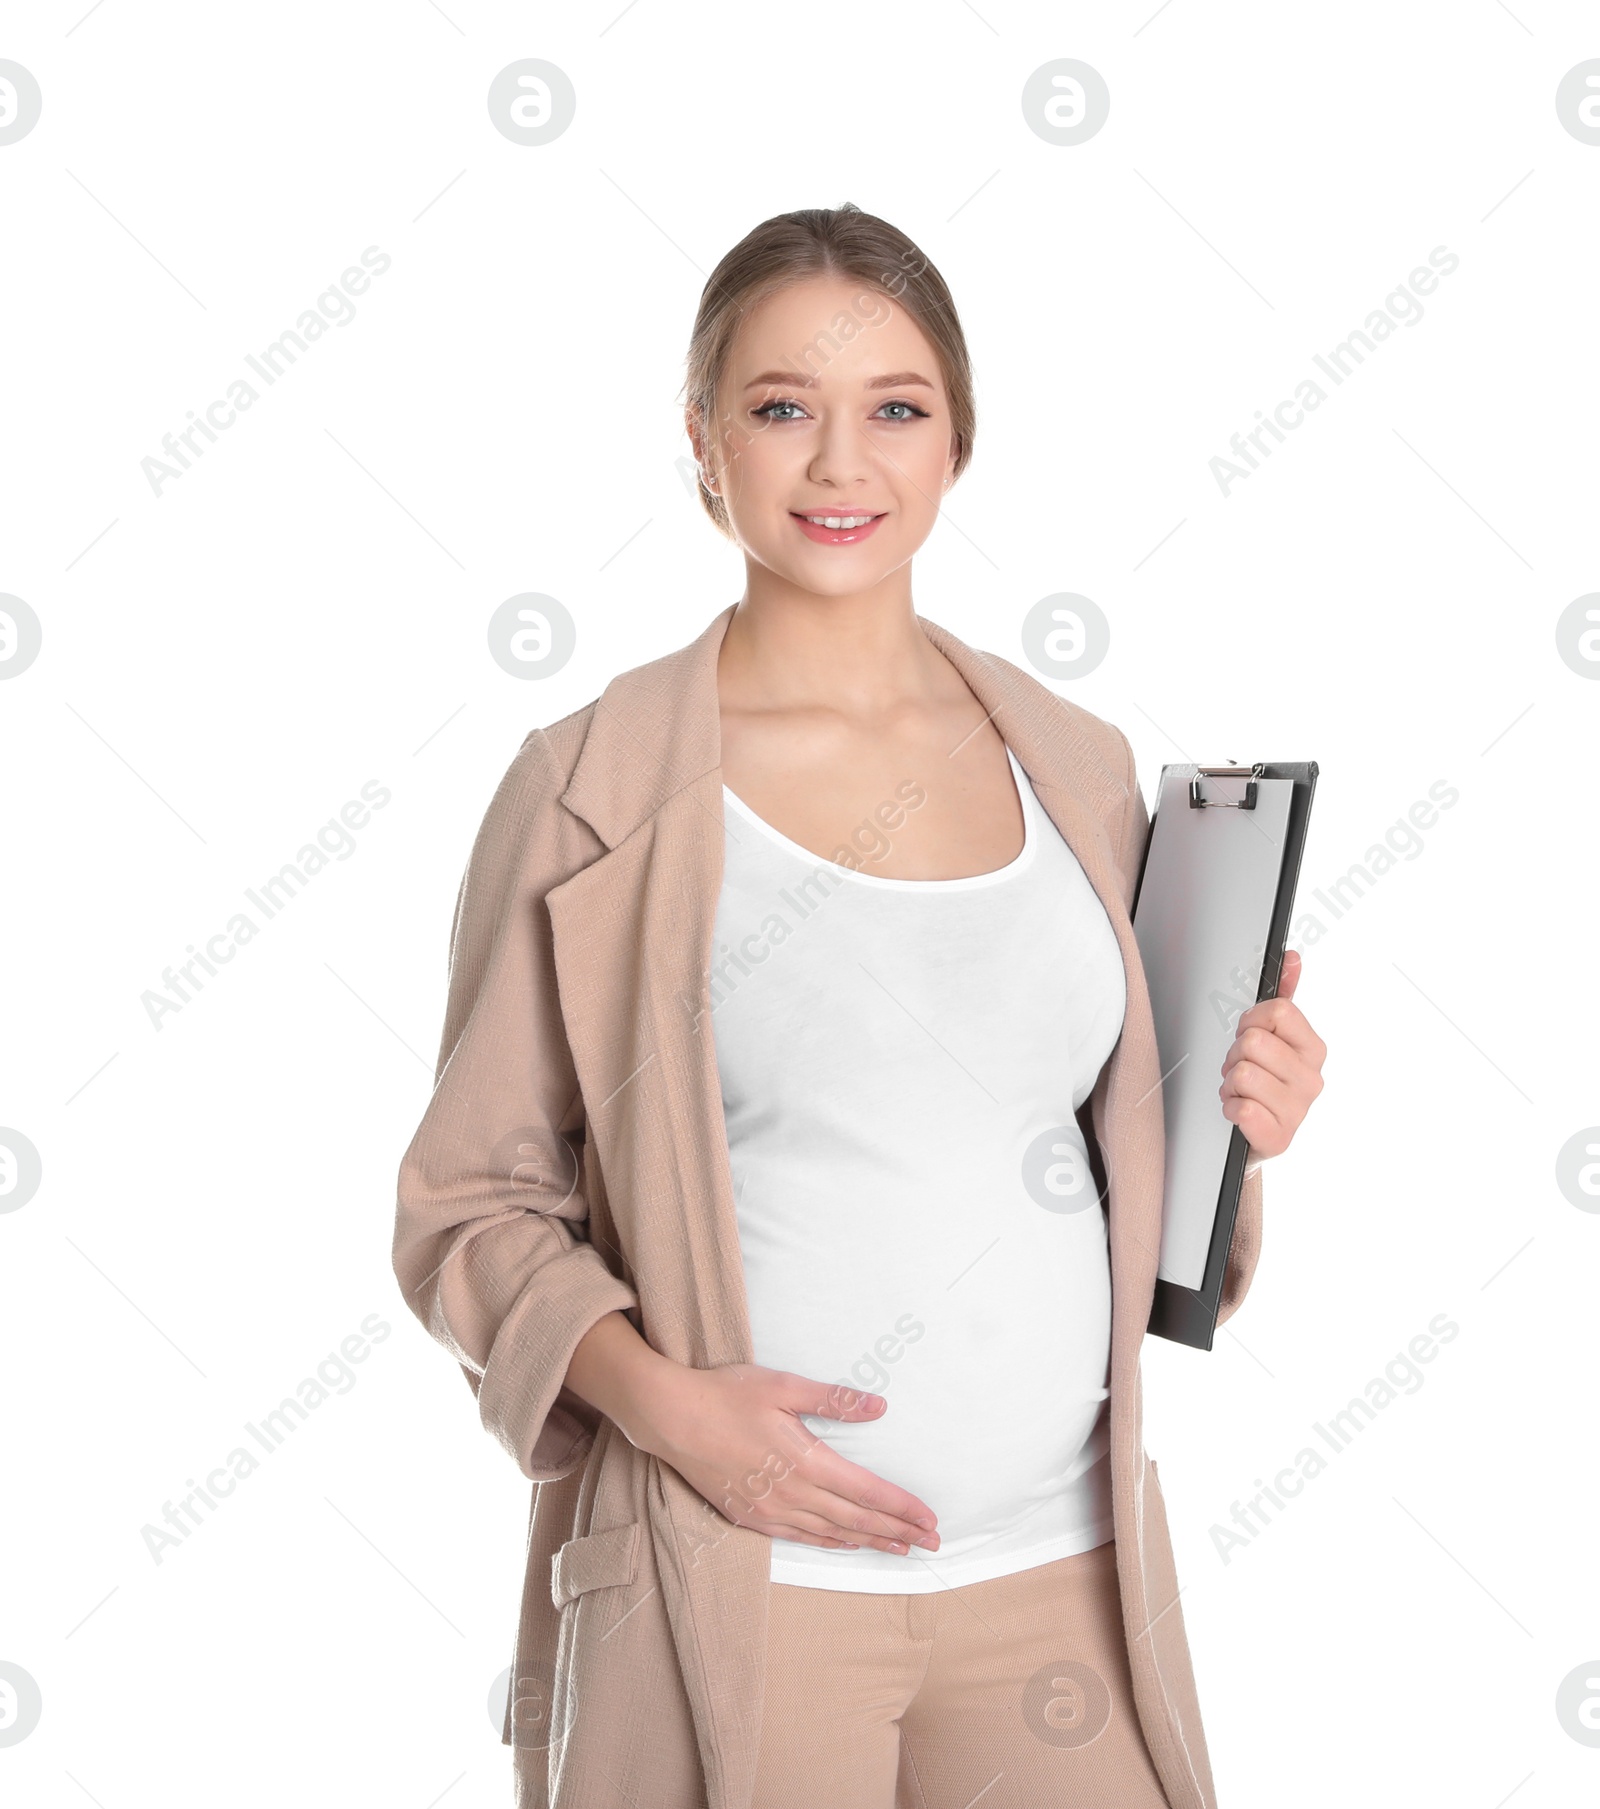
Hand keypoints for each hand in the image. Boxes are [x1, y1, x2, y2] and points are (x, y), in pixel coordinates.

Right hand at [641, 1361, 940, 1557]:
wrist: (671, 1418)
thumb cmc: (727, 1394)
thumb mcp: (784, 1386)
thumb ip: (834, 1400)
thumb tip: (880, 1407)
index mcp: (806, 1460)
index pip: (868, 1492)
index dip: (902, 1507)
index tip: (930, 1519)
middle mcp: (793, 1493)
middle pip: (857, 1519)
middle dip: (897, 1531)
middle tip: (931, 1543)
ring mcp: (770, 1509)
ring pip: (831, 1532)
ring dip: (869, 1540)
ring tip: (899, 1549)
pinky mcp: (750, 1515)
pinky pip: (799, 1536)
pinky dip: (829, 1541)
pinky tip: (844, 1542)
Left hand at [1219, 947, 1324, 1158]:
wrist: (1257, 1134)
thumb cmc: (1263, 1081)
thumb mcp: (1274, 1037)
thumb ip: (1283, 995)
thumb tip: (1292, 958)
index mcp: (1313, 1049)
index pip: (1278, 1011)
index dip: (1252, 1020)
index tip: (1250, 1035)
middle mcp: (1312, 1079)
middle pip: (1254, 1042)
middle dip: (1235, 1054)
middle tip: (1241, 1068)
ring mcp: (1298, 1111)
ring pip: (1242, 1073)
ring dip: (1230, 1083)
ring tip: (1240, 1091)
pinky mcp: (1278, 1138)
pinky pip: (1241, 1109)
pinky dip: (1230, 1109)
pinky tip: (1240, 1112)